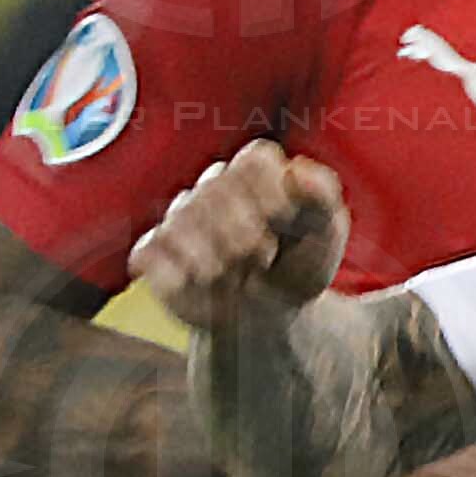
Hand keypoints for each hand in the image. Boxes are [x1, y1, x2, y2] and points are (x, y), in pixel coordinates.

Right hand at [132, 141, 347, 332]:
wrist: (274, 317)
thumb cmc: (299, 266)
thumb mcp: (326, 233)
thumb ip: (322, 195)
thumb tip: (297, 170)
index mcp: (255, 175)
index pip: (254, 160)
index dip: (270, 189)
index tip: (284, 218)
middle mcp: (212, 189)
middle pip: (215, 188)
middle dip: (243, 230)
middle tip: (262, 256)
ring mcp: (180, 220)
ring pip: (181, 221)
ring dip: (215, 257)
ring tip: (238, 276)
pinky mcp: (155, 254)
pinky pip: (149, 252)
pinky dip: (176, 274)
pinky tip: (202, 286)